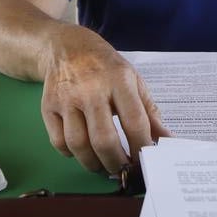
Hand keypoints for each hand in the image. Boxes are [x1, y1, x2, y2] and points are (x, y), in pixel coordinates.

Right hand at [40, 26, 168, 172]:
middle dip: (117, 163)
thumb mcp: (133, 81)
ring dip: (93, 164)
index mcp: (119, 80)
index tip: (145, 161)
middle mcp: (91, 89)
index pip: (134, 122)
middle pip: (104, 139)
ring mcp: (67, 98)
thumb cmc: (106, 66)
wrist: (67, 46)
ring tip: (104, 167)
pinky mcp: (48, 106)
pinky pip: (58, 141)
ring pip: (78, 144)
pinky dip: (71, 154)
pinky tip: (83, 152)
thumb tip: (167, 141)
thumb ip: (150, 112)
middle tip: (123, 170)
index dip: (141, 147)